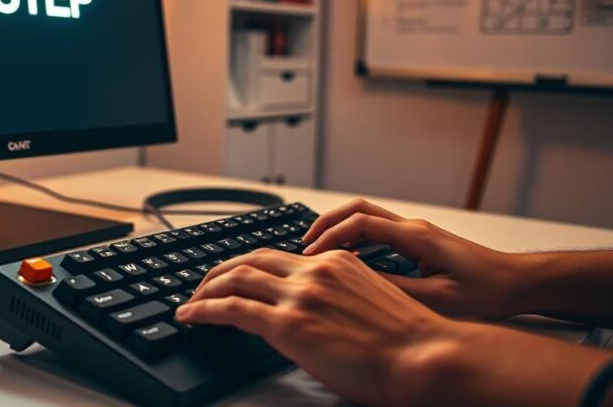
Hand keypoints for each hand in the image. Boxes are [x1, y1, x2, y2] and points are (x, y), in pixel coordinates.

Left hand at [175, 248, 453, 406]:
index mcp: (336, 262)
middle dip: (221, 271)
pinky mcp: (287, 324)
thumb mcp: (371, 301)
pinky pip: (231, 309)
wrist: (422, 356)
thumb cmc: (407, 342)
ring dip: (206, 289)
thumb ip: (339, 297)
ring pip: (236, 279)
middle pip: (251, 260)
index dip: (249, 265)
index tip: (235, 274)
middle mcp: (313, 270)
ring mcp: (299, 295)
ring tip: (192, 301)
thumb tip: (320, 314)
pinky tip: (190, 315)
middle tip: (204, 284)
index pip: (278, 256)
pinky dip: (203, 309)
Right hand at [302, 199, 524, 319]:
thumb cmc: (486, 291)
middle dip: (326, 223)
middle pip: (358, 209)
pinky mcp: (419, 240)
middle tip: (304, 244)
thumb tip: (357, 282)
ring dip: (339, 228)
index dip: (331, 237)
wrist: (516, 282)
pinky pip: (378, 229)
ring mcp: (416, 231)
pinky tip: (346, 257)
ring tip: (317, 250)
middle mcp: (413, 227)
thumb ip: (395, 288)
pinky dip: (355, 237)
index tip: (311, 254)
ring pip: (366, 216)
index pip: (361, 224)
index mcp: (416, 237)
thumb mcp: (437, 298)